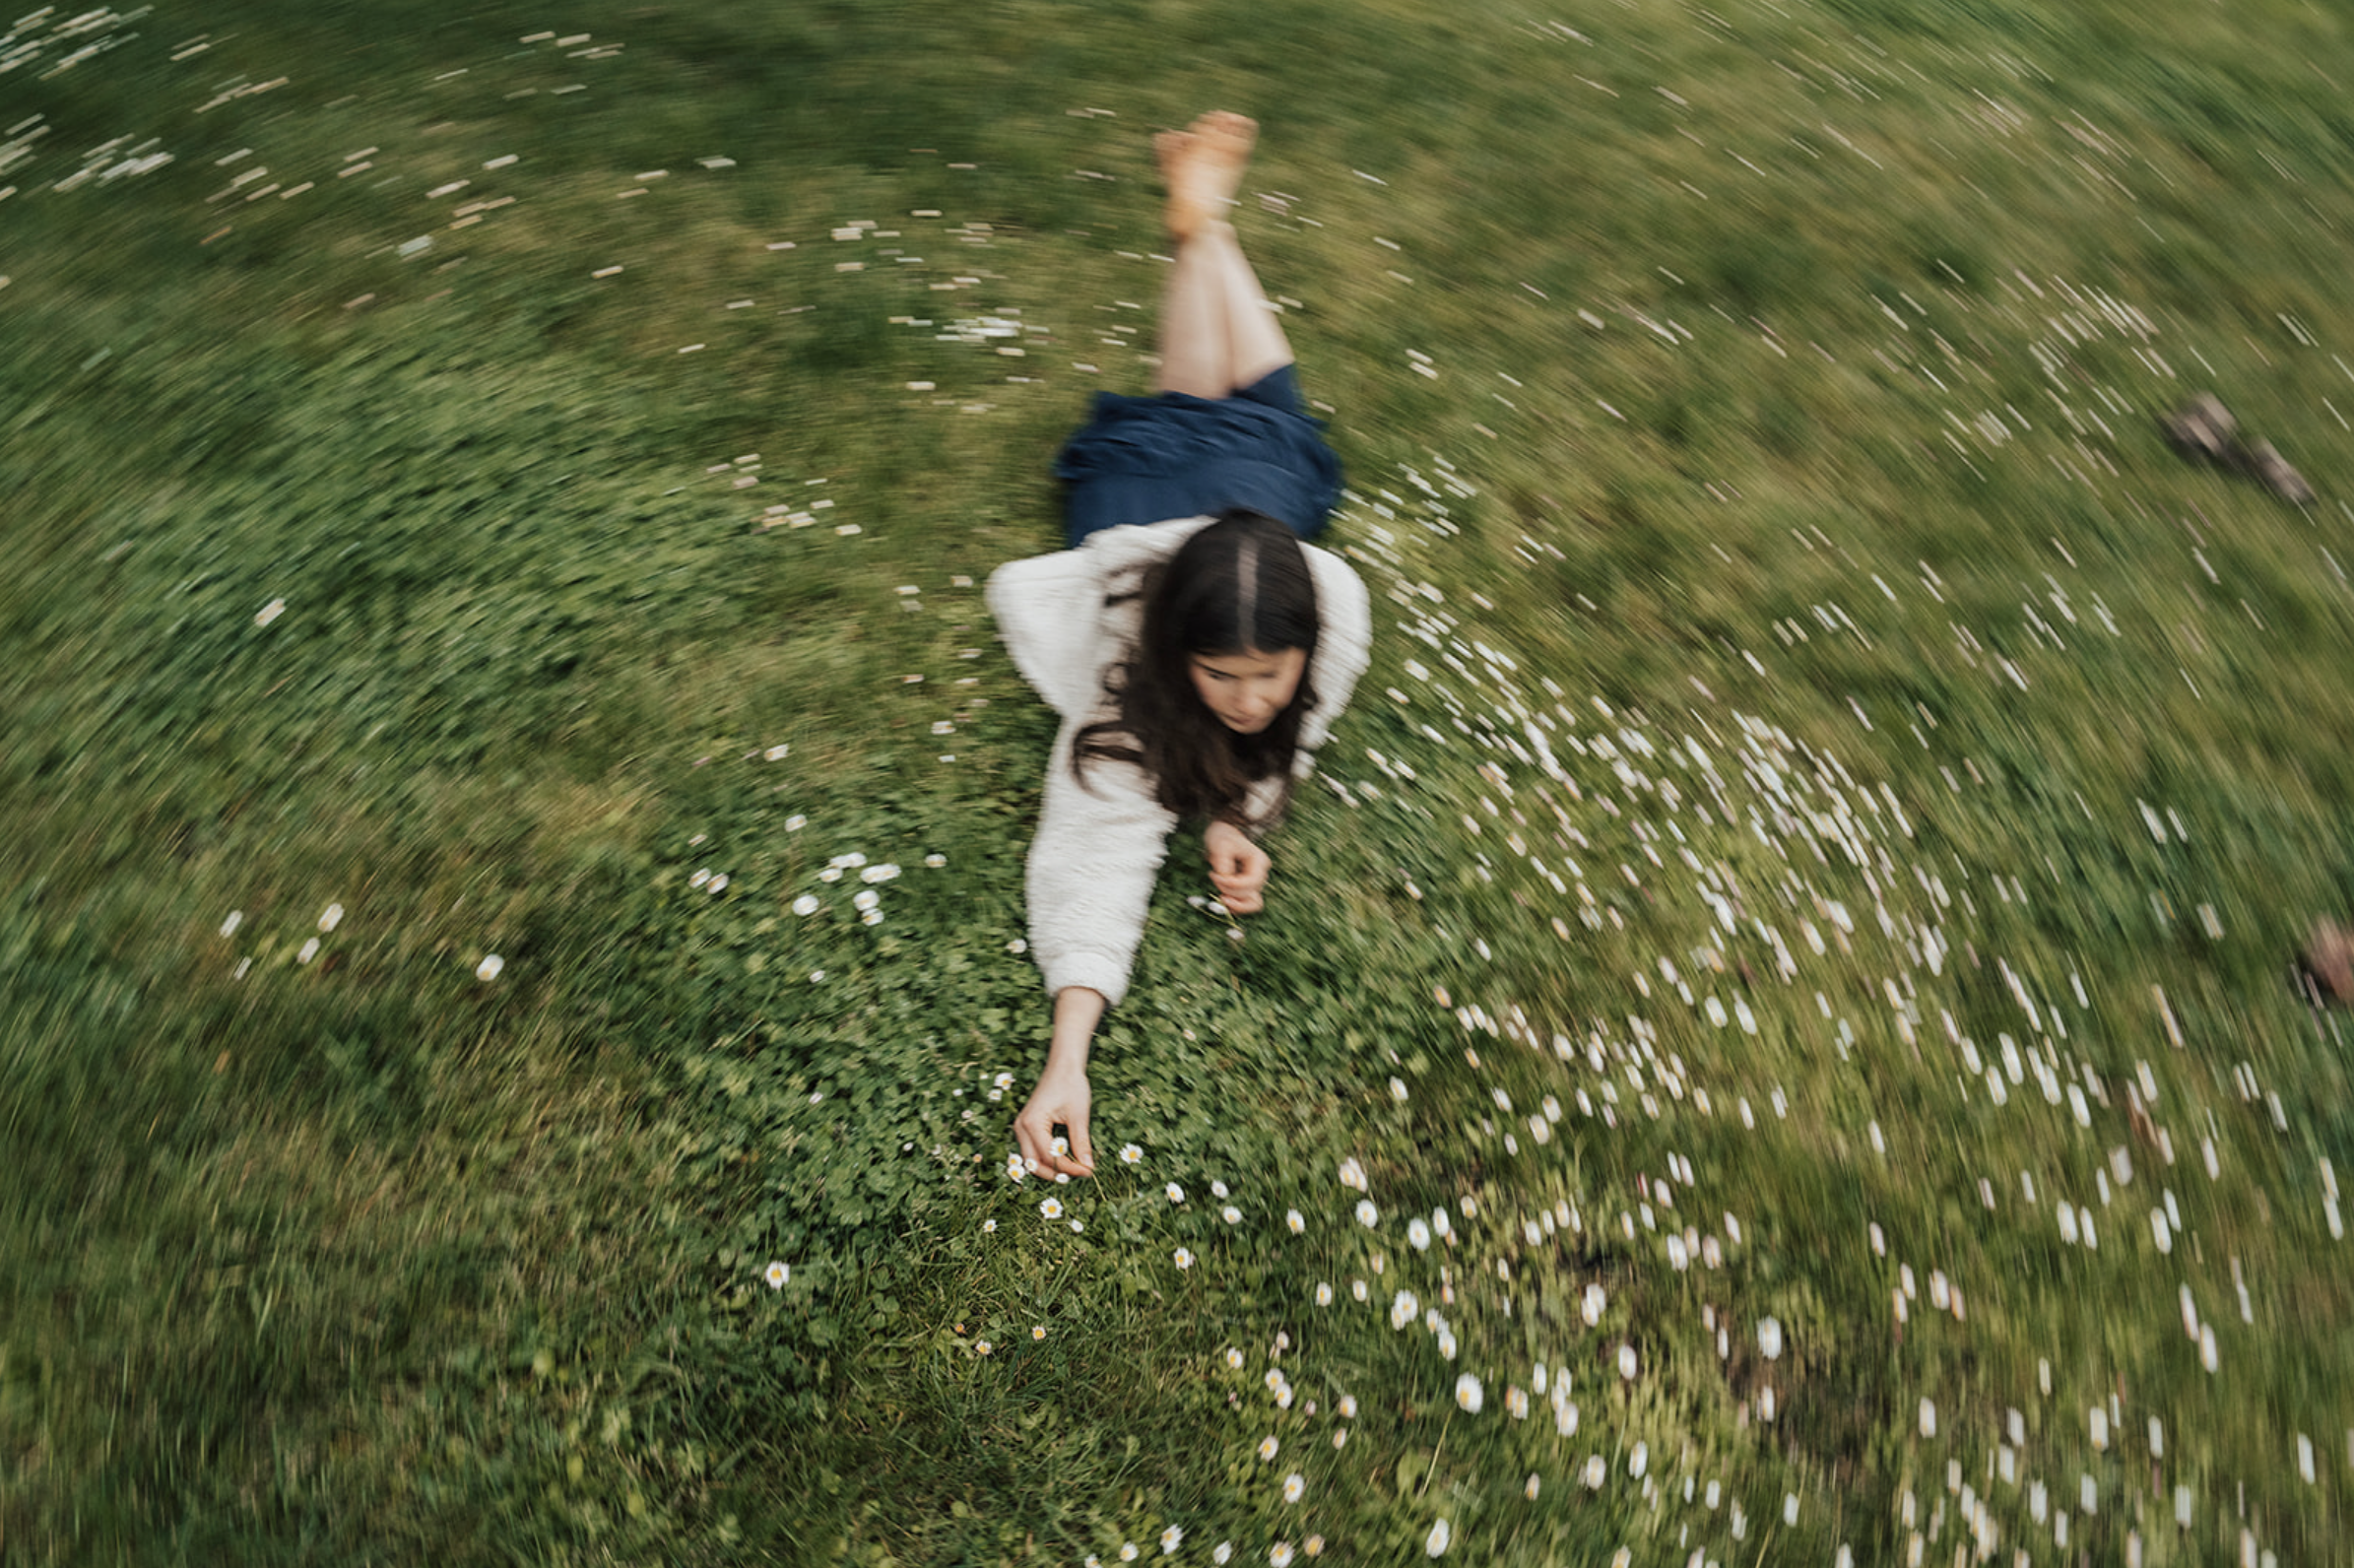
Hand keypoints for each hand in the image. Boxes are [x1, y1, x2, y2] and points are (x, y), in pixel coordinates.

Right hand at [1013, 1063, 1094, 1178]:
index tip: (1088, 1171)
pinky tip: (1065, 1159)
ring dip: (1050, 1168)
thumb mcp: (1079, 1115)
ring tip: (1073, 1170)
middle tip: (1079, 1174)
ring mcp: (1021, 1127)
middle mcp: (1021, 1127)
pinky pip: (1033, 1150)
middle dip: (1056, 1173)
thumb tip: (1088, 1167)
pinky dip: (1047, 1159)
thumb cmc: (1071, 1085)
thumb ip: (1081, 1143)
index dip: (1069, 1168)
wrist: (1062, 1066)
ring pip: (1032, 1160)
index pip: (1049, 1156)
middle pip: (1034, 1163)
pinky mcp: (1026, 1127)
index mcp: (1032, 1123)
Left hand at [1204, 819, 1270, 914]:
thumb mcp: (1220, 845)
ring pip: (1253, 904)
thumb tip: (1224, 881)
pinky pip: (1246, 904)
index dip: (1232, 885)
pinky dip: (1235, 906)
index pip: (1251, 882)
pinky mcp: (1248, 888)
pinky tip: (1222, 898)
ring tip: (1220, 895)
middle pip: (1251, 894)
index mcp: (1259, 861)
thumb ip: (1222, 864)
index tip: (1214, 874)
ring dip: (1235, 903)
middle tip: (1214, 876)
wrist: (1223, 835)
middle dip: (1229, 891)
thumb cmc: (1222, 837)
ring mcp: (1255, 882)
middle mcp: (1261, 873)